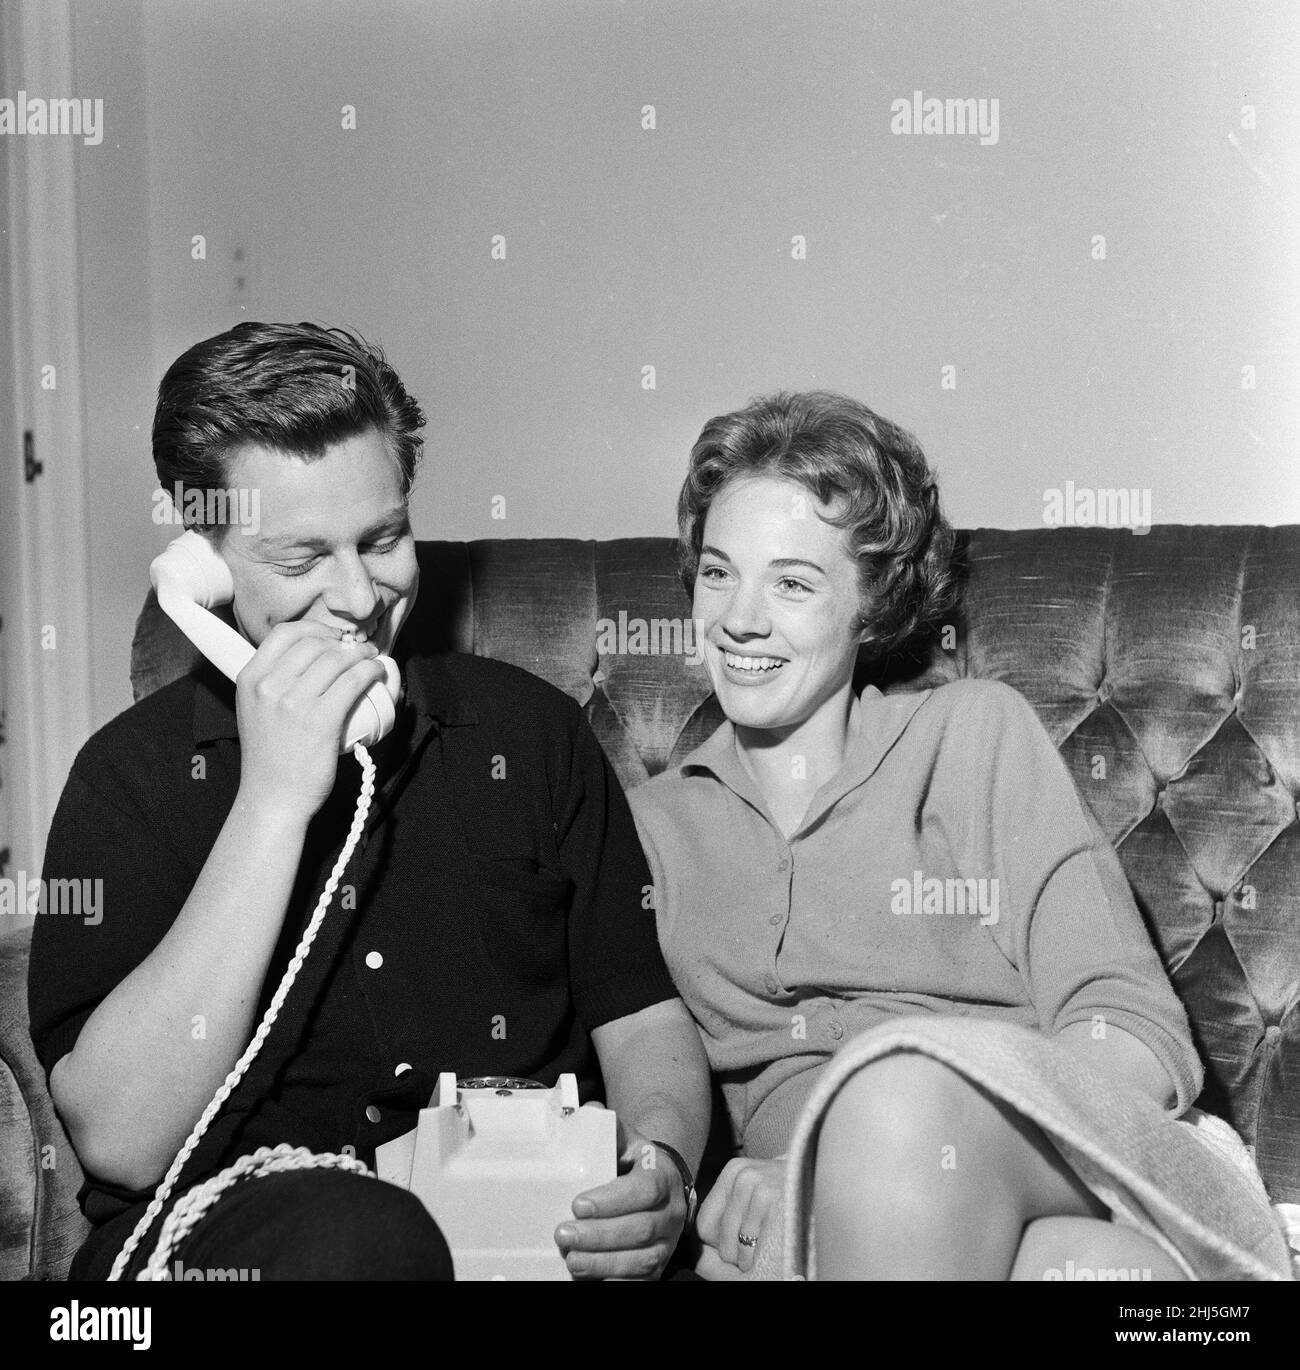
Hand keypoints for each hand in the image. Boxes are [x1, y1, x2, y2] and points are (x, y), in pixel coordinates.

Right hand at [234, 620, 389, 819]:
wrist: (273, 797)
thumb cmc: (270, 756)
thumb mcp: (255, 709)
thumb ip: (272, 681)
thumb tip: (311, 656)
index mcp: (250, 678)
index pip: (284, 633)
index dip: (315, 628)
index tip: (333, 637)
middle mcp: (268, 686)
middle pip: (314, 643)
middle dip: (343, 642)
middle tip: (359, 650)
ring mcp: (294, 703)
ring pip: (337, 659)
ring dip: (362, 654)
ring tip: (371, 659)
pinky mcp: (321, 720)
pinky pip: (353, 680)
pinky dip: (371, 670)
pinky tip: (377, 672)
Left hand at [554, 1131, 687, 1279]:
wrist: (660, 1185)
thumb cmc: (634, 1163)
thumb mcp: (626, 1140)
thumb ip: (608, 1127)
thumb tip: (588, 1110)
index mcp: (662, 1177)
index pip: (644, 1190)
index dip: (612, 1200)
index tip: (578, 1204)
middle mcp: (671, 1212)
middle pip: (640, 1229)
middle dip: (599, 1235)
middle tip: (563, 1234)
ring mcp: (667, 1244)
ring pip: (641, 1260)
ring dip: (603, 1263)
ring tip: (571, 1259)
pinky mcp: (658, 1268)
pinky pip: (640, 1281)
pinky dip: (614, 1281)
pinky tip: (588, 1278)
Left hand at [695, 1155, 785, 1275]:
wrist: (835, 1199)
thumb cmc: (789, 1214)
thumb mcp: (750, 1214)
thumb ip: (713, 1235)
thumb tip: (690, 1252)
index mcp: (736, 1171)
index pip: (703, 1224)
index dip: (720, 1243)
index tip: (744, 1238)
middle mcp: (745, 1173)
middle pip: (714, 1237)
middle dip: (735, 1250)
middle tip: (764, 1238)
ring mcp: (760, 1187)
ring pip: (730, 1249)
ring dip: (750, 1258)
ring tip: (774, 1240)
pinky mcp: (774, 1203)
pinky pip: (748, 1253)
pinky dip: (761, 1261)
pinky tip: (779, 1244)